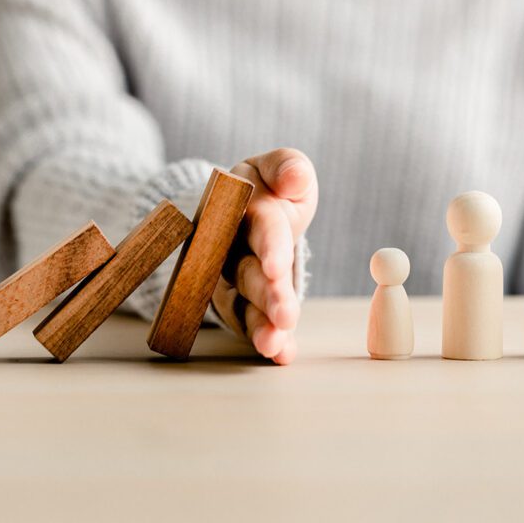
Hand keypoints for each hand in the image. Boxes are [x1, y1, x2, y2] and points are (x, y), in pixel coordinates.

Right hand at [212, 148, 317, 364]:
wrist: (239, 210)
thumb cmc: (266, 188)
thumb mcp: (279, 167)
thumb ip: (288, 167)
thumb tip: (295, 177)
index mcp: (243, 209)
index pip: (260, 228)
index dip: (268, 247)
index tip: (276, 266)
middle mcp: (230, 246)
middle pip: (248, 272)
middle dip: (266, 294)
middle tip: (284, 315)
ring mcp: (229, 277)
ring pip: (243, 303)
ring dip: (260, 324)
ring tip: (275, 343)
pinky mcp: (236, 301)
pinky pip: (248, 323)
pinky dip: (264, 339)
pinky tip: (281, 355)